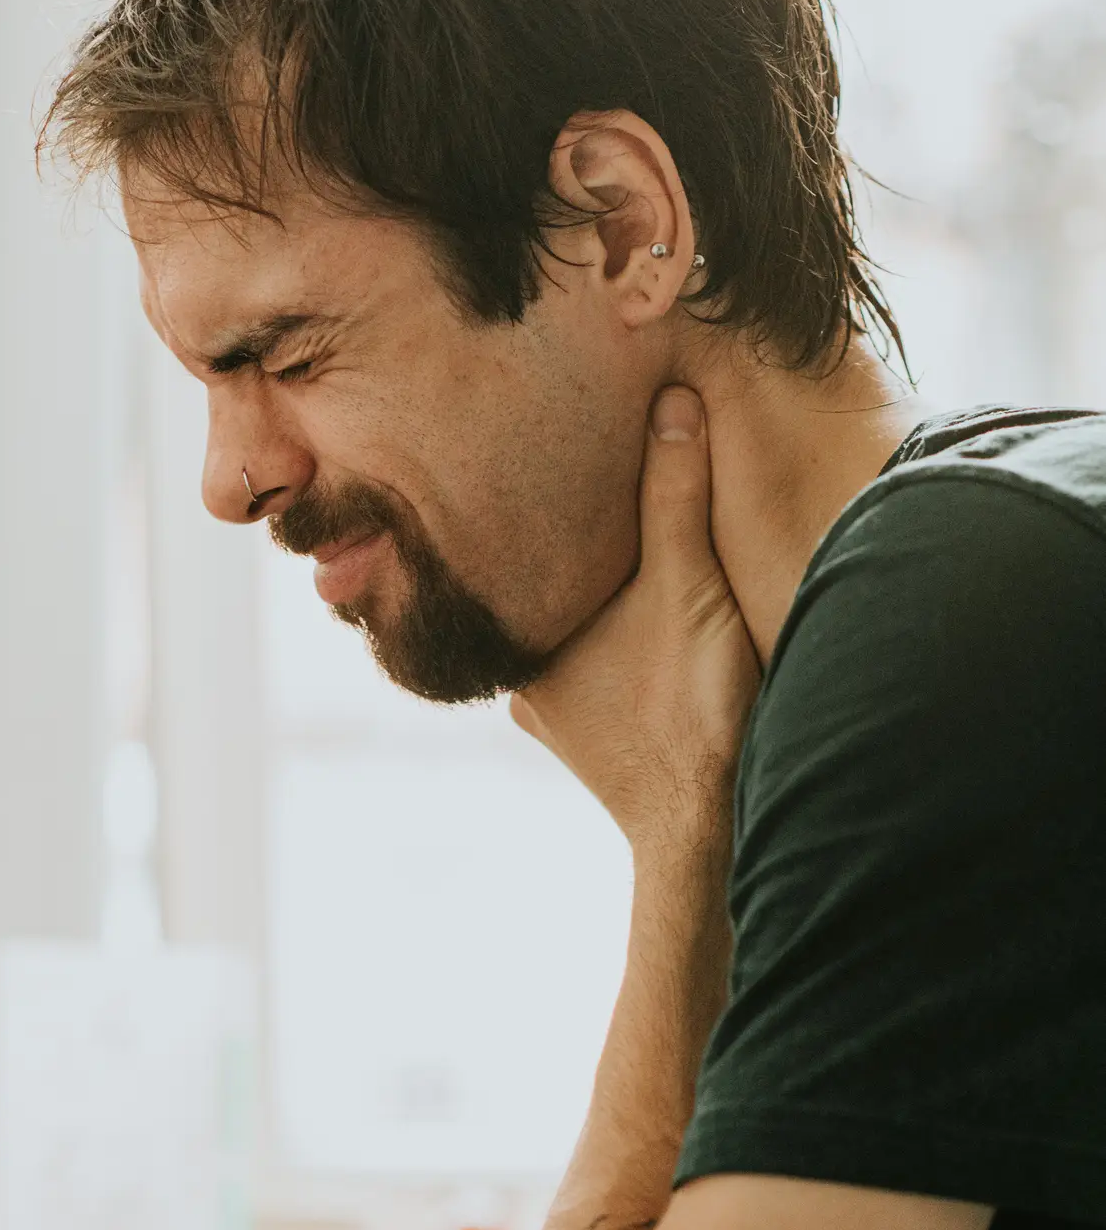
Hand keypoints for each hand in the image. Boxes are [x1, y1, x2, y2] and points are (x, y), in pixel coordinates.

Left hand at [510, 387, 758, 851]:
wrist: (707, 831)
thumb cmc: (687, 710)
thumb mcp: (687, 582)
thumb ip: (674, 492)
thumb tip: (670, 398)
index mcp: (522, 640)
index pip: (521, 555)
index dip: (538, 508)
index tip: (544, 461)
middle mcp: (523, 686)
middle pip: (544, 598)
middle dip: (568, 557)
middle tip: (587, 496)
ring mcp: (560, 723)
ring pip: (573, 641)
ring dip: (600, 608)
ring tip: (628, 558)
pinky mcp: (599, 749)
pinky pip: (601, 678)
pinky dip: (622, 648)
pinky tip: (650, 623)